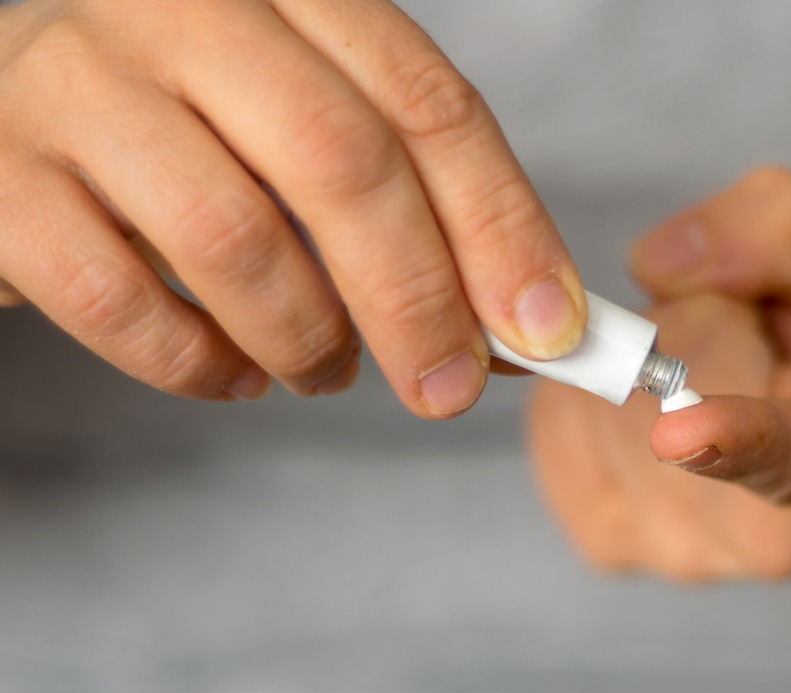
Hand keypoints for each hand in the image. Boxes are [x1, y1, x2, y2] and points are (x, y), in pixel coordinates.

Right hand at [0, 0, 585, 415]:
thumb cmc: (185, 123)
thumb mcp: (302, 125)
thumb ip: (407, 203)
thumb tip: (525, 325)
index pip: (429, 104)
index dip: (502, 225)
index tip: (548, 328)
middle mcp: (181, 9)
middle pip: (342, 162)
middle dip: (416, 299)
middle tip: (447, 389)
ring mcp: (76, 84)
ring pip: (235, 239)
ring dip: (307, 339)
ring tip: (324, 369)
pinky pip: (123, 302)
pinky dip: (200, 365)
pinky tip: (233, 374)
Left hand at [529, 169, 790, 581]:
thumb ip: (782, 230)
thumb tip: (658, 269)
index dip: (736, 438)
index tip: (681, 429)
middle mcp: (770, 535)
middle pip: (668, 395)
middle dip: (689, 326)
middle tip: (743, 336)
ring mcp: (683, 553)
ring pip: (601, 411)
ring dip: (632, 361)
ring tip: (702, 376)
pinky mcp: (608, 543)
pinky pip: (554, 432)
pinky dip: (582, 392)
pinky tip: (642, 403)